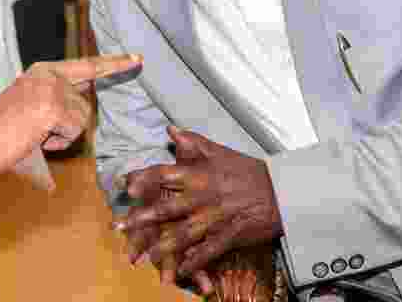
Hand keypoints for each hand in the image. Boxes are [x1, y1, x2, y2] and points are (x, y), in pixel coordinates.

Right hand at [0, 54, 142, 176]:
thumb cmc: (2, 129)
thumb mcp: (31, 105)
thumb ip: (56, 102)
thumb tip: (80, 114)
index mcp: (44, 70)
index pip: (87, 65)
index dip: (114, 63)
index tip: (137, 58)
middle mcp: (50, 74)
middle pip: (85, 105)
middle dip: (69, 125)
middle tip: (38, 130)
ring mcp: (53, 89)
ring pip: (81, 120)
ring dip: (62, 135)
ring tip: (34, 133)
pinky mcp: (53, 107)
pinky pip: (74, 131)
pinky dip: (58, 142)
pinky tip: (37, 138)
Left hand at [115, 127, 282, 285]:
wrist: (282, 192)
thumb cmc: (248, 171)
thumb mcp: (221, 151)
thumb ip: (194, 142)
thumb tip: (170, 130)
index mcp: (200, 175)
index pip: (165, 174)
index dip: (144, 179)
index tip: (126, 187)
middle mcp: (204, 197)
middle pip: (167, 208)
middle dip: (141, 219)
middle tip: (119, 226)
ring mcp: (216, 219)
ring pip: (183, 234)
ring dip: (162, 247)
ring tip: (143, 256)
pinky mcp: (229, 236)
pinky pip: (208, 252)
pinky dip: (194, 263)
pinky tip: (180, 272)